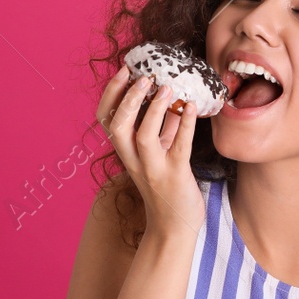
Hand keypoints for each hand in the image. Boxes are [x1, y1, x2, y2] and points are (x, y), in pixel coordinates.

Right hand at [96, 66, 204, 239]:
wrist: (174, 227)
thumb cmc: (167, 186)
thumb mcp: (160, 152)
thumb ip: (164, 127)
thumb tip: (173, 98)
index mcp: (125, 152)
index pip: (106, 119)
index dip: (111, 94)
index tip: (123, 71)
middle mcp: (134, 160)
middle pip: (117, 125)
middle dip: (126, 98)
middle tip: (143, 77)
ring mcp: (154, 169)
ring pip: (144, 136)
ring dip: (154, 109)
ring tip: (167, 88)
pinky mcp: (176, 176)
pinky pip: (179, 146)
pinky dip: (185, 125)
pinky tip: (192, 107)